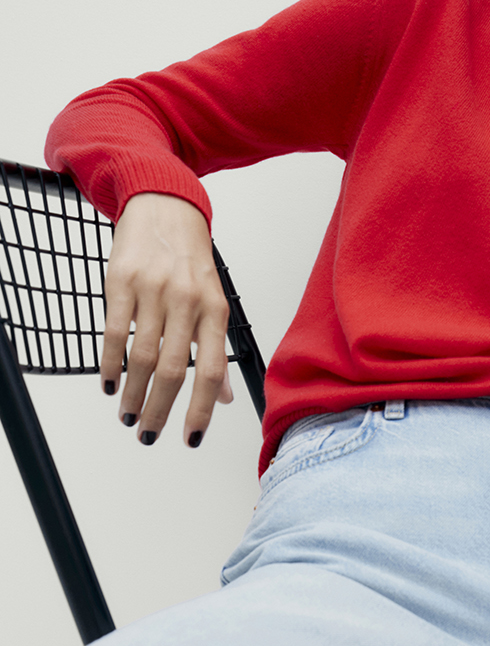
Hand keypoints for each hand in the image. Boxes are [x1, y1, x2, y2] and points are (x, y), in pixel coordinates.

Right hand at [100, 192, 232, 446]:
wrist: (166, 207)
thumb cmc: (191, 259)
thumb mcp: (214, 300)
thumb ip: (216, 349)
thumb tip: (224, 398)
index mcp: (215, 311)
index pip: (212, 370)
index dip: (201, 409)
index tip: (189, 438)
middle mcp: (188, 302)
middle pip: (174, 369)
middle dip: (160, 410)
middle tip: (148, 434)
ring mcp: (154, 290)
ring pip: (142, 356)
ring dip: (133, 393)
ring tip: (127, 414)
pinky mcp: (123, 281)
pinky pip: (115, 332)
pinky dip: (110, 364)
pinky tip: (109, 384)